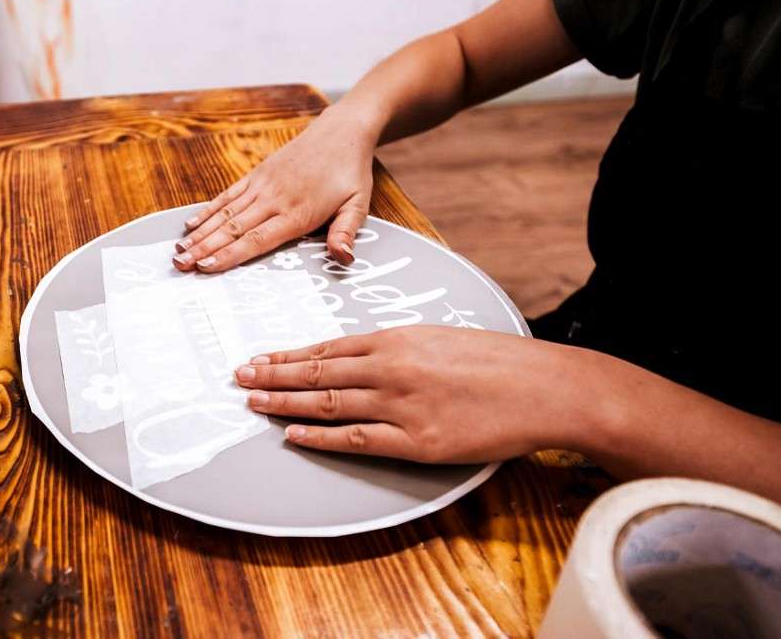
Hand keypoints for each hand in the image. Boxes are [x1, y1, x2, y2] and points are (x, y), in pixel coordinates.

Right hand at [172, 105, 377, 272]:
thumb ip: (346, 232)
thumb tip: (344, 259)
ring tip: (178, 251)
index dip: (230, 255)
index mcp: (297, 212)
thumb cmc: (349, 172)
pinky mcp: (257, 175)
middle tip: (180, 265)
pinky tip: (191, 224)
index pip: (257, 240)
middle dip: (205, 249)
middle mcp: (274, 199)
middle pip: (233, 229)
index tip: (207, 267)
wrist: (341, 131)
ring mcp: (262, 185)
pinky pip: (228, 195)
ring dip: (200, 234)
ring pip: (225, 214)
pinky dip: (208, 210)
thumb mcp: (358, 204)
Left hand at [233, 326, 595, 462]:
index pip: (326, 349)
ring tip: (253, 401)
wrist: (541, 388)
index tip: (260, 357)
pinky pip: (355, 440)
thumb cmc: (495, 362)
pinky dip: (319, 437)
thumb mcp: (438, 338)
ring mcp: (400, 406)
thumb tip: (358, 358)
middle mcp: (390, 369)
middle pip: (316, 374)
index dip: (288, 355)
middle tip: (239, 376)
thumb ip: (396, 349)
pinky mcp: (416, 442)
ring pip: (327, 404)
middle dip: (273, 375)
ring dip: (284, 403)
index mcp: (395, 340)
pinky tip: (293, 435)